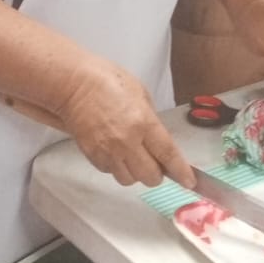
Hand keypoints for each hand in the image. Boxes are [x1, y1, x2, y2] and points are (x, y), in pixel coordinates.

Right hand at [57, 57, 195, 190]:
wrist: (74, 84)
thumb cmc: (107, 81)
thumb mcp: (140, 93)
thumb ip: (151, 119)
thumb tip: (157, 139)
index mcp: (143, 122)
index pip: (167, 154)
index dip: (181, 171)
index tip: (189, 182)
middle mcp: (127, 141)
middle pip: (150, 176)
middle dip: (157, 174)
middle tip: (156, 164)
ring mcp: (108, 151)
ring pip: (129, 180)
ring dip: (135, 173)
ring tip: (132, 157)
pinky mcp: (93, 155)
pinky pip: (110, 172)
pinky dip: (116, 167)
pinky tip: (115, 152)